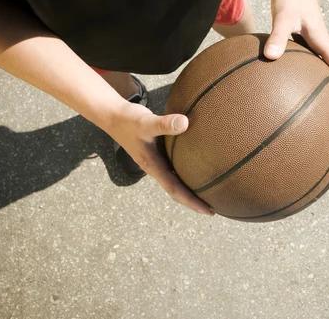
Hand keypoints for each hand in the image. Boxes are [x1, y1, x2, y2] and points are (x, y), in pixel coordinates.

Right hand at [107, 101, 213, 215]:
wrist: (112, 115)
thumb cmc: (128, 120)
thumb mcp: (145, 122)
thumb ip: (164, 123)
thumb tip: (185, 122)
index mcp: (153, 166)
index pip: (175, 190)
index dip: (192, 202)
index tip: (209, 212)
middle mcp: (156, 167)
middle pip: (177, 190)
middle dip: (194, 200)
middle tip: (215, 208)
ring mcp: (157, 160)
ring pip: (176, 179)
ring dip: (191, 187)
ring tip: (211, 191)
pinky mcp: (158, 151)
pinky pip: (175, 166)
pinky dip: (187, 171)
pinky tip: (199, 166)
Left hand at [263, 0, 328, 101]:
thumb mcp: (283, 16)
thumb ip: (277, 37)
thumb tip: (270, 58)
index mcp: (320, 38)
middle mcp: (319, 38)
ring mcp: (311, 34)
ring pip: (321, 59)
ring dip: (324, 74)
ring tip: (320, 91)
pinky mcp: (302, 30)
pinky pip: (308, 53)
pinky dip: (307, 65)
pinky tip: (295, 71)